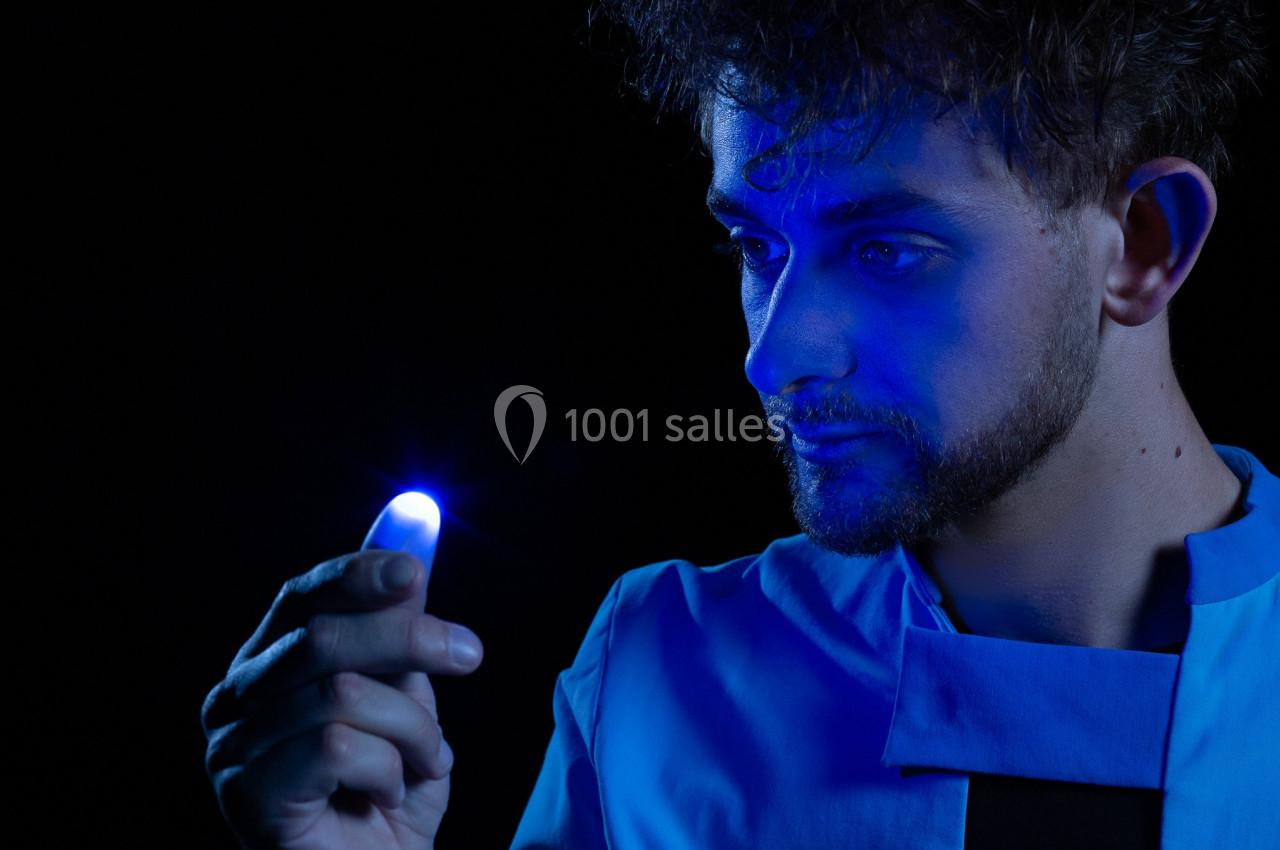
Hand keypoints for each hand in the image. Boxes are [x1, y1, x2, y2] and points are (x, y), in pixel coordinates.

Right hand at [201, 550, 484, 848]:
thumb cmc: (388, 791)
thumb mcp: (404, 699)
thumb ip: (397, 634)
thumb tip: (411, 564)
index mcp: (268, 663)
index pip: (301, 598)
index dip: (355, 575)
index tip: (413, 567)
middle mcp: (235, 699)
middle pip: (320, 636)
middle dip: (407, 638)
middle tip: (469, 653)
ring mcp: (232, 748)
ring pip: (340, 694)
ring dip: (411, 728)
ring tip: (429, 760)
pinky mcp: (247, 796)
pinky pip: (336, 748)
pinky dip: (386, 767)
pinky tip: (389, 793)